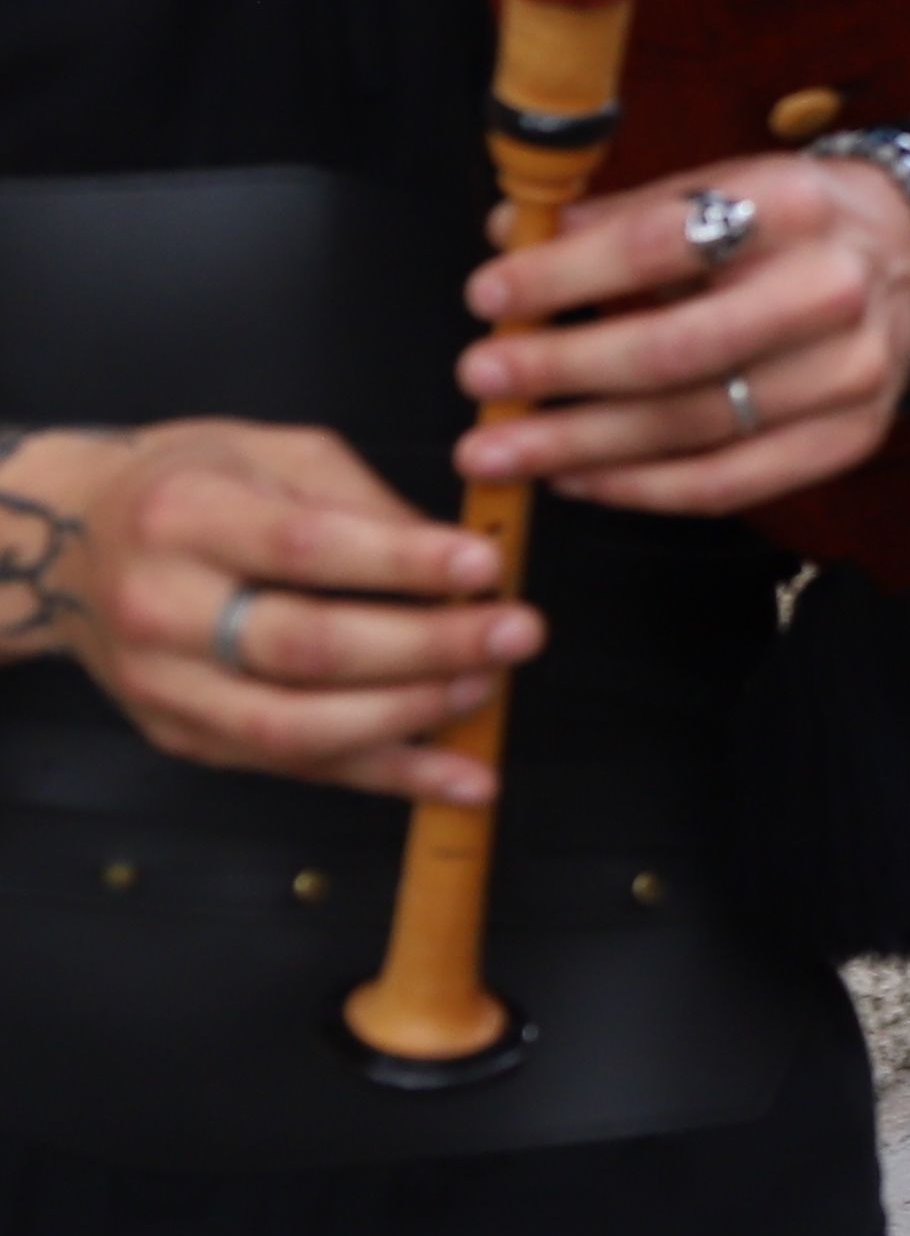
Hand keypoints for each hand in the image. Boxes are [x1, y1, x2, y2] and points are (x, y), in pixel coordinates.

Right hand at [29, 422, 539, 805]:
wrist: (67, 548)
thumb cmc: (190, 486)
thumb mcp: (273, 453)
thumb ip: (362, 500)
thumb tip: (457, 558)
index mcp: (184, 519)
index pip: (302, 549)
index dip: (400, 562)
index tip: (485, 565)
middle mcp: (161, 611)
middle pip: (301, 647)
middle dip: (423, 649)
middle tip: (516, 633)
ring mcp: (166, 688)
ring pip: (294, 727)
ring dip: (407, 718)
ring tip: (487, 688)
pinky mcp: (185, 738)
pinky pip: (295, 767)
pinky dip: (387, 778)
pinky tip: (461, 781)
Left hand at [457, 149, 909, 516]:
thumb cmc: (790, 223)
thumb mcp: (721, 186)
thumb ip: (619, 215)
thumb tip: (507, 243)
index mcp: (792, 204)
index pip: (657, 245)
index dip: (564, 276)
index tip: (487, 297)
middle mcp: (832, 289)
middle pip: (675, 349)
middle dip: (561, 370)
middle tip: (478, 380)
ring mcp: (850, 371)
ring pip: (693, 426)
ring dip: (578, 445)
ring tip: (498, 450)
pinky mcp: (850, 436)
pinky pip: (728, 482)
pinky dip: (639, 488)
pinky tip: (576, 480)